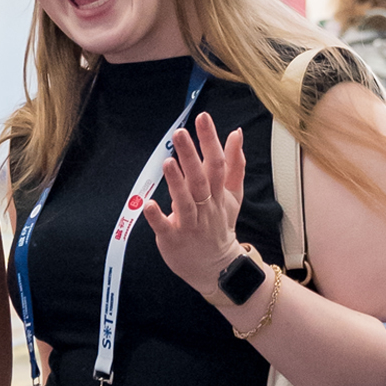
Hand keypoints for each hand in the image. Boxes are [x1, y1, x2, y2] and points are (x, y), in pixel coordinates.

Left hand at [142, 111, 245, 293]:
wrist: (216, 267)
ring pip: (185, 202)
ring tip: (168, 162)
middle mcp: (206, 207)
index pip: (216, 163)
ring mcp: (190, 224)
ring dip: (176, 182)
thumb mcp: (232, 195)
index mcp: (218, 193)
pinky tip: (148, 204)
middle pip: (200, 179)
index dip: (210, 140)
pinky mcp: (174, 239)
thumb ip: (234, 164)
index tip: (203, 118)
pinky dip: (157, 216)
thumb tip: (236, 133)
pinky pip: (165, 227)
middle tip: (180, 132)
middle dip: (191, 155)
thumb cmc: (219, 225)